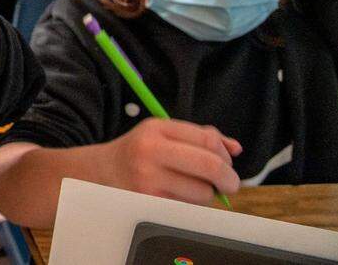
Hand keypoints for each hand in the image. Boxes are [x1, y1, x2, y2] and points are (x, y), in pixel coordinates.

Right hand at [103, 118, 241, 203]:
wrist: (101, 172)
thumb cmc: (139, 152)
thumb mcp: (162, 134)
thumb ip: (199, 136)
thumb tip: (235, 148)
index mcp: (157, 128)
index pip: (207, 139)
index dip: (225, 154)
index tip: (227, 163)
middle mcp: (151, 151)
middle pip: (210, 166)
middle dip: (229, 179)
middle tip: (229, 184)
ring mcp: (148, 179)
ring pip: (202, 193)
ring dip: (206, 194)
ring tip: (190, 188)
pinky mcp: (148, 202)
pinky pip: (187, 208)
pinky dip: (190, 205)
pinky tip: (177, 197)